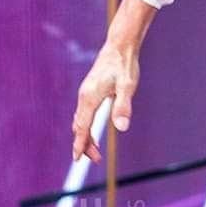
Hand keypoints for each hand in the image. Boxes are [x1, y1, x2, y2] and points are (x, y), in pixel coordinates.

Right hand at [72, 39, 139, 161]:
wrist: (119, 47)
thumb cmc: (124, 66)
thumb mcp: (128, 87)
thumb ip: (123, 106)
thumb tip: (122, 128)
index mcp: (90, 98)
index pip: (83, 127)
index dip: (80, 144)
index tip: (77, 159)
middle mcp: (84, 97)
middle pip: (80, 127)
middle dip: (84, 144)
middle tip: (95, 159)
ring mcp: (86, 94)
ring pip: (80, 121)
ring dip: (85, 136)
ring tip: (95, 151)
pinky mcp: (90, 91)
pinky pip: (83, 114)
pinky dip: (86, 126)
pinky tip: (94, 132)